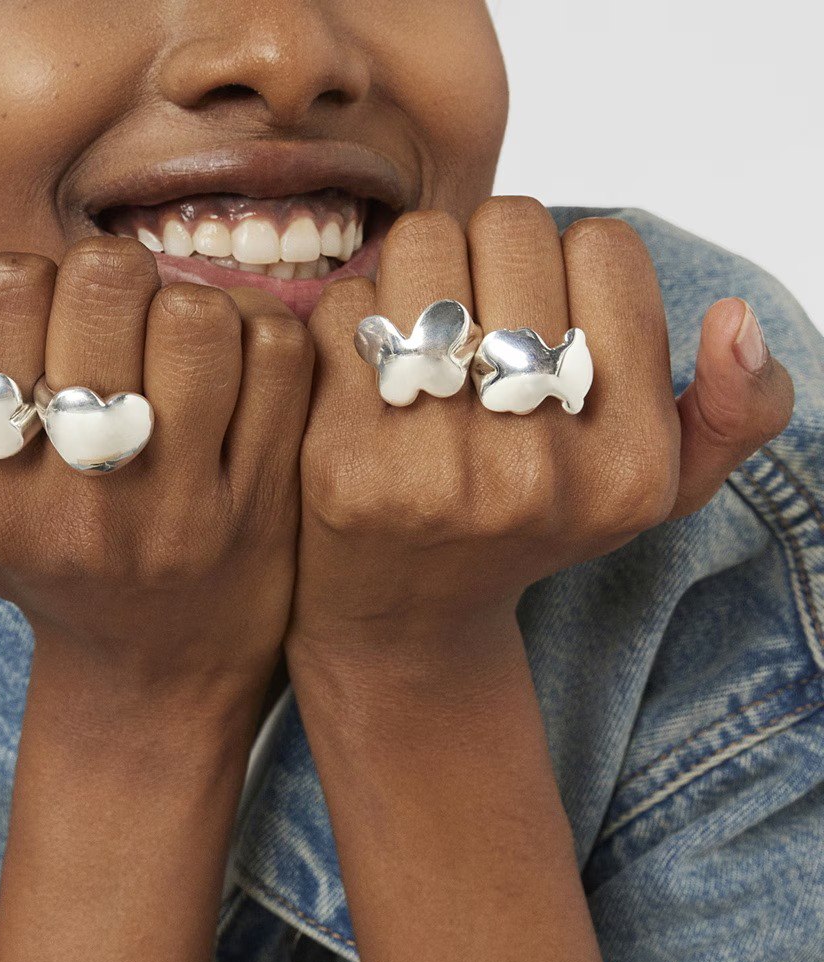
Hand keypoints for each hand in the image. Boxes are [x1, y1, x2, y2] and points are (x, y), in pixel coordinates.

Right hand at [0, 237, 312, 708]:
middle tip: (119, 317)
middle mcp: (82, 506)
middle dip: (110, 277)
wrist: (154, 671)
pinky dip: (257, 331)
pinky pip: (275, 357)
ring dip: (188, 305)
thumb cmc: (40, 569)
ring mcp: (182, 509)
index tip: (45, 327)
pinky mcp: (265, 505)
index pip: (7, 294)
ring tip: (175, 343)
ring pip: (197, 316)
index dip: (31, 282)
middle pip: (105, 286)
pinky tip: (234, 365)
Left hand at [289, 198, 795, 662]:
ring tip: (418, 344)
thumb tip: (735, 320)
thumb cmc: (531, 529)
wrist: (406, 619)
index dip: (569, 267)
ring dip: (417, 275)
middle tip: (471, 323)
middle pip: (512, 228)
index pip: (607, 247)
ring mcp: (432, 473)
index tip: (543, 322)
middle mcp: (537, 476)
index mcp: (630, 468)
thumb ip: (734, 414)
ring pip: (423, 246)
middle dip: (490, 258)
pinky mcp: (341, 466)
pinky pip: (346, 305)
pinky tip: (361, 375)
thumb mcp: (659, 492)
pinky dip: (350, 317)